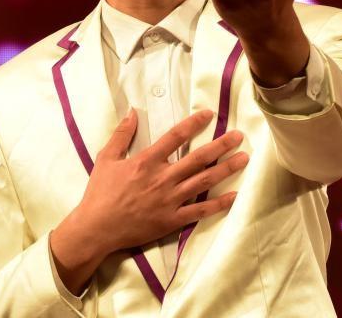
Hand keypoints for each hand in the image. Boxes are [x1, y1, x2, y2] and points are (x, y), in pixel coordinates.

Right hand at [73, 108, 247, 253]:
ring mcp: (170, 200)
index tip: (209, 114)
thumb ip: (121, 135)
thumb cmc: (100, 193)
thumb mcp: (106, 158)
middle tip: (239, 136)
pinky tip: (234, 196)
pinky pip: (200, 210)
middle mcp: (163, 178)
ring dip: (226, 169)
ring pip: (204, 181)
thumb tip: (132, 112)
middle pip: (198, 158)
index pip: (175, 136)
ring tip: (244, 159)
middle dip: (221, 145)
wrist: (97, 228)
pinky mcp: (173, 220)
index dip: (194, 123)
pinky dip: (218, 204)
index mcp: (147, 161)